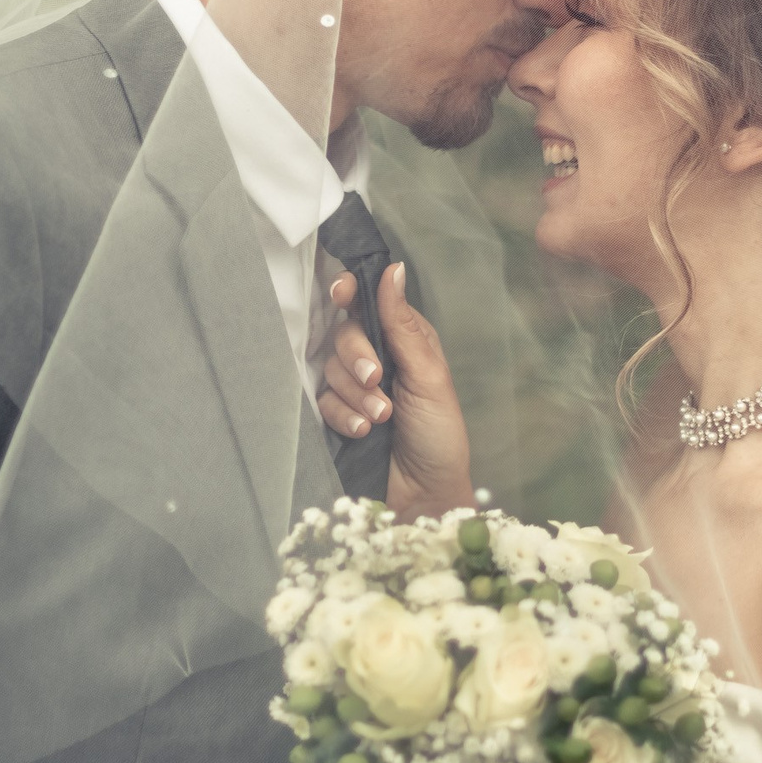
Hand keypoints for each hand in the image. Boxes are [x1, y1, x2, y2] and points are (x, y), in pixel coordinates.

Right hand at [319, 265, 471, 516]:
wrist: (424, 493)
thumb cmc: (439, 433)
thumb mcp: (428, 376)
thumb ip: (403, 324)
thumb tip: (393, 269)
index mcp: (402, 338)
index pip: (367, 302)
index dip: (348, 291)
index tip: (340, 292)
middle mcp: (376, 355)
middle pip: (342, 334)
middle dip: (356, 358)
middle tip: (376, 380)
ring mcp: (354, 386)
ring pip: (329, 369)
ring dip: (355, 395)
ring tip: (381, 418)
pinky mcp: (337, 413)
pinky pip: (322, 401)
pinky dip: (342, 416)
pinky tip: (362, 432)